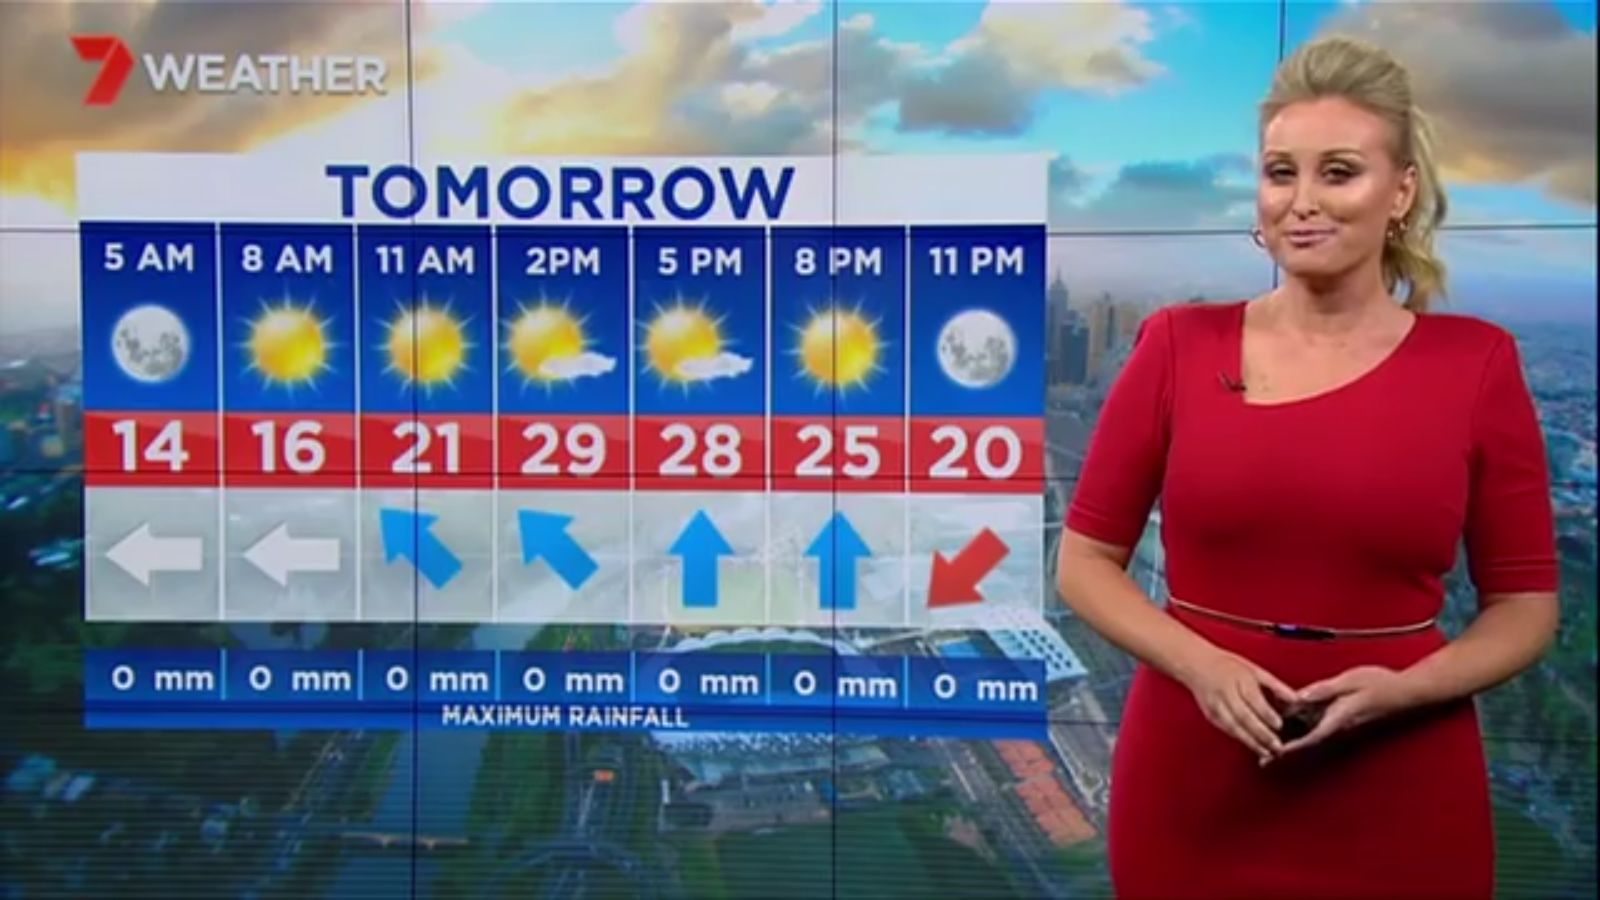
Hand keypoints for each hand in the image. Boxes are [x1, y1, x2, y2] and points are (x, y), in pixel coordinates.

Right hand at [1181, 650, 1298, 763]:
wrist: (1196, 665)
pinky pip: (1228, 730)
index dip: (1266, 713)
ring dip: (1251, 742)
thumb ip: (1276, 685)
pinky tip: (1254, 747)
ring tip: (1267, 752)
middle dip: (1261, 734)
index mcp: (1239, 679)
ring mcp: (1216, 706)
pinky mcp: (1211, 716)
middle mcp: (1226, 693)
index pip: (1253, 699)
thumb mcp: (1255, 670)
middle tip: (1277, 746)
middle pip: (1244, 717)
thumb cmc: (1228, 666)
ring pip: (1234, 727)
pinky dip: (1241, 740)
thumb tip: (1296, 699)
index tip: (1279, 725)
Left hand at [1279, 665, 1419, 754]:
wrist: (1407, 691)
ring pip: (1313, 740)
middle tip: (1263, 762)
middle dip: (1285, 753)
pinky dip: (1303, 736)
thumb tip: (1300, 697)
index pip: (1310, 738)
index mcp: (1338, 718)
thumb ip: (1325, 690)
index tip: (1273, 755)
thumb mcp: (1350, 681)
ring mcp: (1344, 728)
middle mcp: (1340, 728)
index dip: (1290, 747)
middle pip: (1307, 744)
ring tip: (1270, 753)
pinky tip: (1293, 731)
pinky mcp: (1347, 723)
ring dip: (1292, 746)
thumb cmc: (1380, 684)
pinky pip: (1320, 732)